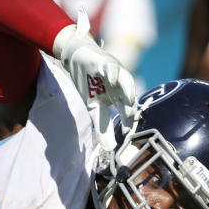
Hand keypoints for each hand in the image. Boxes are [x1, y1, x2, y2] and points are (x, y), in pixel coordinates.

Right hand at [52, 9, 137, 149]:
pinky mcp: (107, 64)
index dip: (126, 122)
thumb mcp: (93, 107)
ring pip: (125, 82)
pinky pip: (112, 68)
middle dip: (129, 107)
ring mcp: (115, 75)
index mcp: (117, 99)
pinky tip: (111, 79)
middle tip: (129, 117)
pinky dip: (112, 74)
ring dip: (127, 90)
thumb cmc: (88, 83)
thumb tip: (108, 149)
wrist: (79, 59)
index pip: (124, 112)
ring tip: (129, 99)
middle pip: (127, 98)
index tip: (126, 134)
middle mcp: (119, 88)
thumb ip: (101, 127)